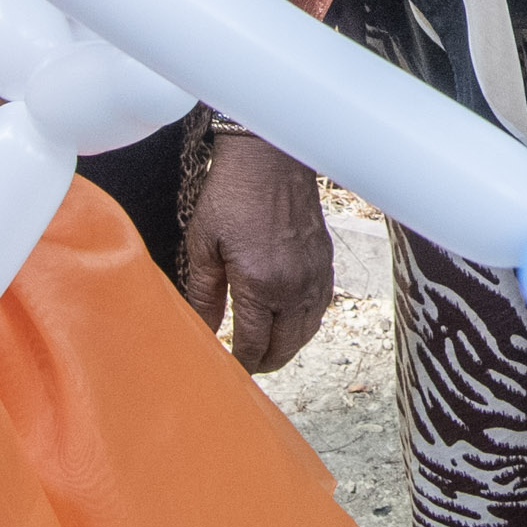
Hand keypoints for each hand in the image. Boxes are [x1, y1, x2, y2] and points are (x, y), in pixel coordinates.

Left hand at [188, 124, 339, 374]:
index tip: (227, 368)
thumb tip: (201, 330)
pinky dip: (304, 324)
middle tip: (244, 364)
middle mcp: (294, 286)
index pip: (253, 344)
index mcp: (260, 285)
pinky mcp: (325, 263)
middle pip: (285, 347)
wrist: (270, 159)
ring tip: (264, 349)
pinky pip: (320, 308)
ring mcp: (314, 275)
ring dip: (286, 346)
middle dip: (263, 362)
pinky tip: (288, 321)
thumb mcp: (204, 245)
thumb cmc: (231, 195)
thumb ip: (203, 294)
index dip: (239, 362)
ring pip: (307, 332)